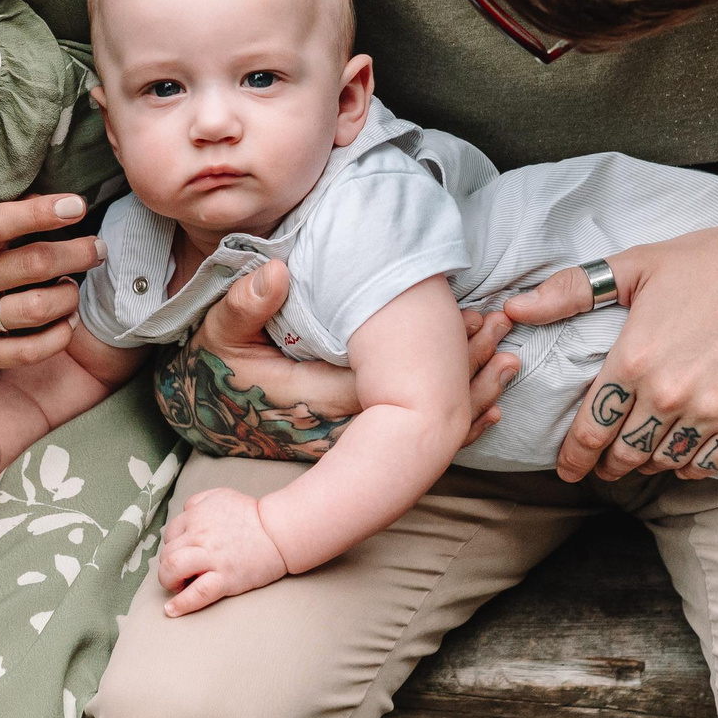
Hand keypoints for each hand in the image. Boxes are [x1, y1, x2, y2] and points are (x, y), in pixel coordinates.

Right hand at [0, 194, 101, 377]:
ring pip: (38, 308)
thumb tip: (54, 204)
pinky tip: (66, 321)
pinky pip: (30, 350)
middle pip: (33, 265)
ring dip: (69, 294)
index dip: (41, 212)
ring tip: (72, 287)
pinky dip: (59, 334)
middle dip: (76, 253)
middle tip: (97, 249)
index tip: (76, 206)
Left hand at [157, 486, 288, 614]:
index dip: (173, 547)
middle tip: (183, 573)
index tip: (183, 555)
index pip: (170, 534)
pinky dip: (180, 604)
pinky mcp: (225, 578)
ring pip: (173, 569)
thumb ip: (199, 501)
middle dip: (169, 566)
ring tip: (178, 586)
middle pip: (167, 554)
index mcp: (196, 516)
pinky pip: (197, 593)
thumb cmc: (253, 513)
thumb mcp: (221, 495)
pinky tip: (172, 611)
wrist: (279, 530)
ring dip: (169, 581)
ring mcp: (211, 558)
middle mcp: (199, 535)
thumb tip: (185, 512)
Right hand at [163, 265, 519, 452]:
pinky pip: (416, 438)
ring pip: (423, 424)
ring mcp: (352, 441)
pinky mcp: (360, 444)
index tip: (468, 316)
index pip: (390, 380)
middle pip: (418, 404)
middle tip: (503, 325)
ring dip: (471, 392)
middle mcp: (340, 428)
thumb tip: (277, 273)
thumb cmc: (214, 370)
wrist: (207, 413)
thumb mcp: (218, 334)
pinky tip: (492, 408)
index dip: (436, 355)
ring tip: (511, 358)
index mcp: (313, 398)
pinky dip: (457, 420)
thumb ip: (244, 306)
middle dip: (467, 367)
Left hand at [505, 200, 717, 481]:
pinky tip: (683, 456)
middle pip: (625, 453)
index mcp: (634, 358)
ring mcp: (713, 412)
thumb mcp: (638, 265)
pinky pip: (709, 464)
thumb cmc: (715, 260)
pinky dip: (690, 466)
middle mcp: (670, 393)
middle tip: (602, 466)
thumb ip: (571, 290)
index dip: (574, 456)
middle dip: (607, 464)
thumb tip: (515, 307)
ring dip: (648, 464)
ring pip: (665, 462)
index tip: (567, 468)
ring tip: (641, 458)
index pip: (590, 427)